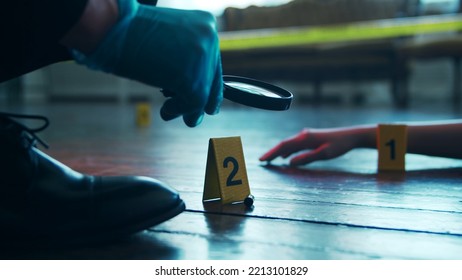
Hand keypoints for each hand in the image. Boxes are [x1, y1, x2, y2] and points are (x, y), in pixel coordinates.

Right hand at [72, 0, 222, 126]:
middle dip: (199, 100)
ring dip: (186, 107)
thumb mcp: (170, 41)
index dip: (209, 86)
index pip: (213, 63)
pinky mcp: (193, 79)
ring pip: (204, 94)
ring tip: (169, 111)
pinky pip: (193, 104)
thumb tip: (201, 96)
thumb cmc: (131, 35)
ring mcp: (203, 57)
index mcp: (205, 24)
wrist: (113, 29)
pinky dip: (178, 110)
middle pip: (212, 79)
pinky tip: (166, 110)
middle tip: (190, 117)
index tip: (209, 106)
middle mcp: (210, 37)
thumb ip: (189, 60)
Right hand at [259, 127, 368, 165]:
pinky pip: (295, 145)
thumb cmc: (339, 145)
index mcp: (305, 138)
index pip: (284, 146)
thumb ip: (306, 158)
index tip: (262, 160)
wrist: (351, 136)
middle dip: (272, 152)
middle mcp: (303, 135)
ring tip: (270, 160)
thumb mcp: (324, 154)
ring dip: (279, 152)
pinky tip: (285, 156)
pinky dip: (287, 151)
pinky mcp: (310, 138)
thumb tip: (290, 163)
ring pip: (289, 144)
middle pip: (283, 144)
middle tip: (262, 161)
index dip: (272, 153)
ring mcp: (307, 136)